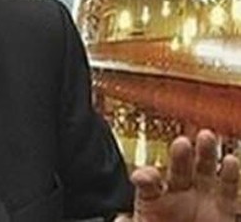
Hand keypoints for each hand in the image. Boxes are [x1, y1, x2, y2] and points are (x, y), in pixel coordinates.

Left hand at [116, 129, 238, 221]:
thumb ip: (133, 221)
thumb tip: (120, 219)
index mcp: (152, 198)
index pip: (147, 181)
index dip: (145, 177)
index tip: (141, 178)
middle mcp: (177, 192)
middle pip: (178, 168)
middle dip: (180, 155)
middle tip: (181, 142)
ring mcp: (201, 198)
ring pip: (204, 170)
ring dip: (206, 153)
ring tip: (207, 137)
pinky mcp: (223, 209)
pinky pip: (228, 190)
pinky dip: (230, 175)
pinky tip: (230, 160)